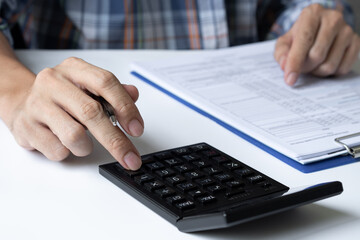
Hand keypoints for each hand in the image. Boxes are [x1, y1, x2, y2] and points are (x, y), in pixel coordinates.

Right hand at [8, 57, 143, 169]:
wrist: (22, 104)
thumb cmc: (63, 98)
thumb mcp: (89, 88)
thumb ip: (113, 92)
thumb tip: (133, 94)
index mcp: (74, 68)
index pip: (106, 82)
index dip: (125, 107)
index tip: (137, 129)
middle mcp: (54, 82)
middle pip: (92, 113)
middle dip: (116, 141)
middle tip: (130, 158)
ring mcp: (37, 104)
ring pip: (74, 135)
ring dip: (86, 147)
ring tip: (84, 143)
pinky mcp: (26, 127)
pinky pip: (57, 150)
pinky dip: (68, 153)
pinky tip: (63, 143)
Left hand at [274, 4, 359, 85]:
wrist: (318, 31)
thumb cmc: (299, 37)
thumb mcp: (285, 42)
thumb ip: (281, 53)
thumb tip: (285, 65)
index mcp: (312, 13)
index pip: (304, 41)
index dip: (295, 62)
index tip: (289, 79)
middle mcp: (333, 18)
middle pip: (317, 55)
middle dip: (305, 68)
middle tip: (301, 67)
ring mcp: (347, 30)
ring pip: (329, 65)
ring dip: (317, 72)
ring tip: (312, 64)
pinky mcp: (356, 42)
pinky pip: (342, 69)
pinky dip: (330, 73)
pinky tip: (325, 63)